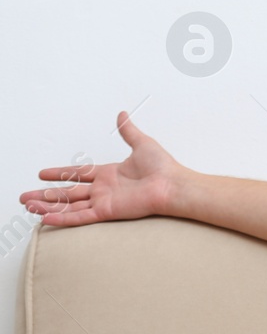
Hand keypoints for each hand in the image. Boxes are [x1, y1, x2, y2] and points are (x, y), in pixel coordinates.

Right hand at [18, 111, 183, 226]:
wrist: (173, 185)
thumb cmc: (163, 167)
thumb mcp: (142, 143)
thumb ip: (128, 131)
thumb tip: (122, 114)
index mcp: (109, 174)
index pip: (77, 174)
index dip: (59, 173)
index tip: (41, 174)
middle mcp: (104, 189)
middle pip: (67, 192)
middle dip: (45, 194)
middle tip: (25, 197)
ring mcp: (104, 201)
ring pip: (69, 205)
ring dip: (47, 206)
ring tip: (28, 206)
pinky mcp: (107, 211)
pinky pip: (80, 216)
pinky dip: (63, 217)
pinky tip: (46, 218)